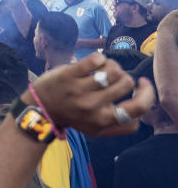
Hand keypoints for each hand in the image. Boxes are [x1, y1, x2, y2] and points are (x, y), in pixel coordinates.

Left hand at [26, 52, 154, 136]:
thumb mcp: (97, 130)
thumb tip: (143, 107)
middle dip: (125, 77)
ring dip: (112, 66)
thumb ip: (121, 126)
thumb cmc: (73, 116)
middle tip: (114, 77)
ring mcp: (79, 90)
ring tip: (104, 69)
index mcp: (103, 121)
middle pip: (126, 83)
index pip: (138, 109)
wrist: (41, 108)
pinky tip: (94, 62)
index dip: (146, 95)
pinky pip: (95, 59)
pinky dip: (99, 57)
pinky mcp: (68, 75)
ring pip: (113, 70)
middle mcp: (92, 107)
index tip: (141, 85)